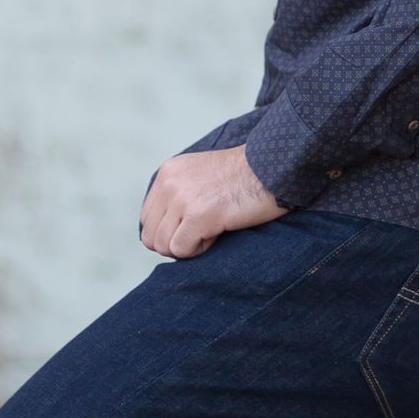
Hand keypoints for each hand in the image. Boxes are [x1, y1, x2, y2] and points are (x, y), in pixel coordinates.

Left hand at [140, 146, 284, 259]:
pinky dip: (199, 250)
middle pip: (151, 236)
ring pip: (164, 245)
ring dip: (188, 246)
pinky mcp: (199, 215)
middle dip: (174, 243)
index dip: (168, 231)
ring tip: (211, 231)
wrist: (272, 168)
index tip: (190, 228)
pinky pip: (182, 249)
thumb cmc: (244, 175)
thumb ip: (178, 192)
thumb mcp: (199, 173)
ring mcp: (182, 199)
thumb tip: (165, 228)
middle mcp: (169, 183)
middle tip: (201, 234)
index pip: (147, 218)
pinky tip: (217, 233)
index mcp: (167, 172)